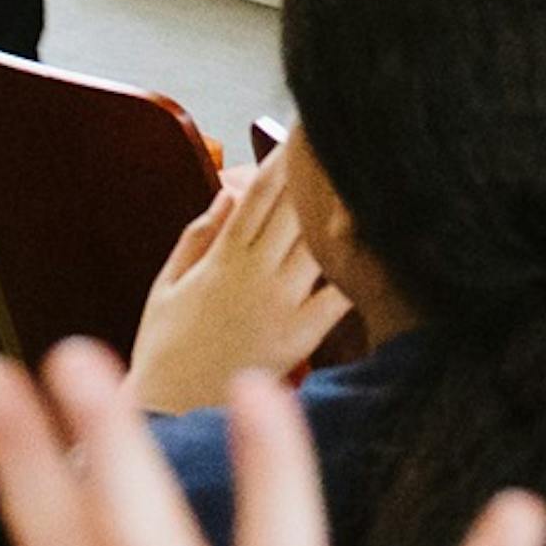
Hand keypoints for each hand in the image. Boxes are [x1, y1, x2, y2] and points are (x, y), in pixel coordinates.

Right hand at [126, 142, 352, 411]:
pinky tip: (380, 245)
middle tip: (352, 139)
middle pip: (296, 207)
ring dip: (346, 210)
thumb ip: (198, 236)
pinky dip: (359, 270)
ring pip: (320, 242)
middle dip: (322, 172)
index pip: (258, 193)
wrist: (167, 417)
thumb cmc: (165, 353)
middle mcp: (253, 273)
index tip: (308, 127)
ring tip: (375, 177)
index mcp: (220, 257)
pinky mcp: (298, 338)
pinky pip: (339, 297)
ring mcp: (279, 304)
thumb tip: (230, 192)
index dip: (285, 157)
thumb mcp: (166, 286)